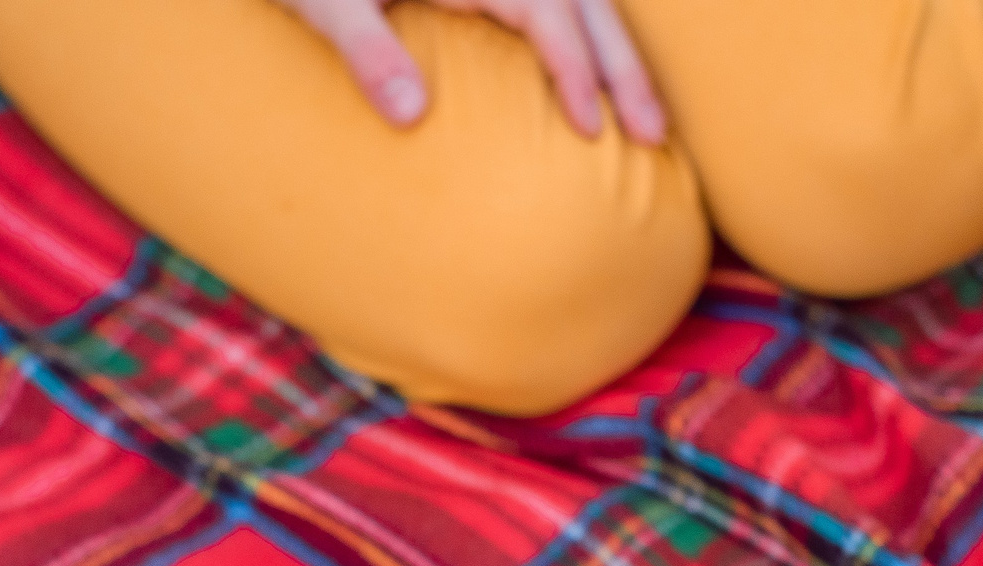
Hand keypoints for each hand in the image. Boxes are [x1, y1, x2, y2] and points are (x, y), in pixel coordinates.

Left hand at [277, 0, 663, 144]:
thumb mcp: (326, 6)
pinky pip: (569, 7)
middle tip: (656, 136)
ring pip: (591, 3)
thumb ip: (368, 54)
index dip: (574, 66)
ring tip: (652, 124)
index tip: (591, 126)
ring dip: (623, 60)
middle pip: (588, 3)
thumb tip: (413, 115)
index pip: (546, 8)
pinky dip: (598, 46)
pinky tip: (614, 92)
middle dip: (626, 68)